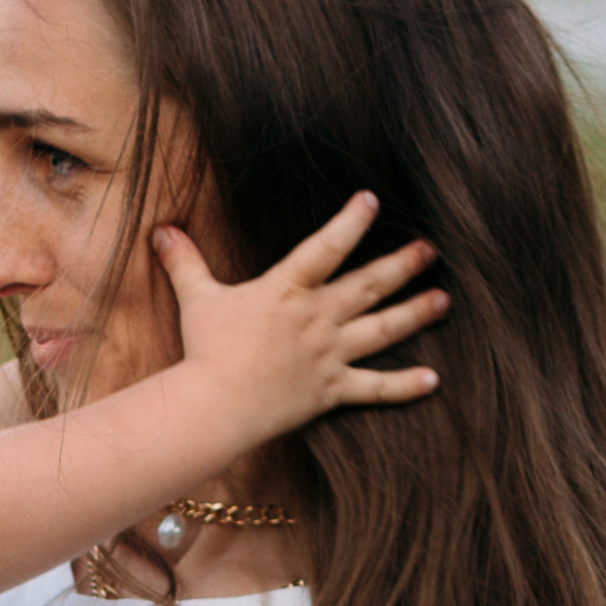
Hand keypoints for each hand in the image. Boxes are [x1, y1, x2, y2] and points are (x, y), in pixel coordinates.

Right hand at [157, 192, 444, 436]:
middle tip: (430, 249)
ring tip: (443, 299)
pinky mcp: (331, 390)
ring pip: (382, 329)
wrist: (215, 405)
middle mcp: (317, 318)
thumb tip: (162, 230)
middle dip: (403, 265)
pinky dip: (404, 385)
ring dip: (416, 313)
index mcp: (287, 290)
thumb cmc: (205, 351)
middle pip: (369, 285)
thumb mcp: (197, 299)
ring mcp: (329, 355)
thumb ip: (186, 262)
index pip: (325, 247)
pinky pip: (374, 387)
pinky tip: (433, 379)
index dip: (350, 222)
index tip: (372, 200)